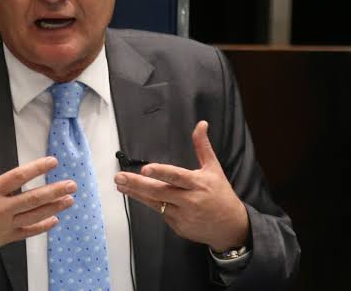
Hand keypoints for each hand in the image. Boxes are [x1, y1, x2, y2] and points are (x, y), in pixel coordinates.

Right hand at [0, 131, 75, 267]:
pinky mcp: (6, 237)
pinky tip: (54, 220)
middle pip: (33, 198)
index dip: (37, 168)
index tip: (53, 162)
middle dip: (54, 191)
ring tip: (69, 199)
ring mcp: (4, 224)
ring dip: (54, 207)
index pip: (19, 177)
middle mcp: (0, 208)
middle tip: (71, 184)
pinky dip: (42, 226)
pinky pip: (28, 231)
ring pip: (34, 215)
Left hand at [114, 121, 248, 251]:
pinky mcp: (178, 227)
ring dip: (136, 194)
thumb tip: (201, 124)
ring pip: (155, 203)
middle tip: (119, 177)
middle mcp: (190, 200)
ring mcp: (183, 215)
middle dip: (137, 184)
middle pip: (159, 191)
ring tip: (120, 185)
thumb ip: (202, 146)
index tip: (145, 168)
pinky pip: (161, 213)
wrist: (231, 227)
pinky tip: (141, 196)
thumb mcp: (214, 168)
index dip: (161, 172)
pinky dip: (152, 204)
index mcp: (198, 184)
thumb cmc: (221, 195)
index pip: (177, 176)